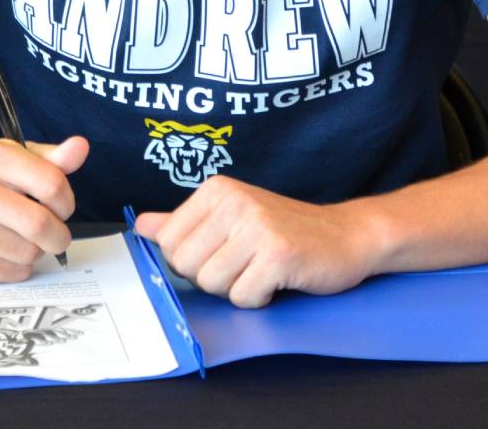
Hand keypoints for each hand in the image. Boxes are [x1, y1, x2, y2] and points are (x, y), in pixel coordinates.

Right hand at [0, 136, 88, 283]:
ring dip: (36, 250)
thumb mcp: (18, 161)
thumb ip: (54, 158)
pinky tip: (2, 251)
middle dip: (58, 234)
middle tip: (54, 233)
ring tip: (19, 237)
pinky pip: (14, 272)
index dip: (66, 201)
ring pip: (29, 252)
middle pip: (40, 224)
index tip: (61, 206)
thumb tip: (80, 147)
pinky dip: (18, 266)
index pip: (51, 184)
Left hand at [135, 176, 378, 307]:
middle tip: (245, 264)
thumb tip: (142, 226)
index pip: (170, 243)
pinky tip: (277, 279)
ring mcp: (257, 225)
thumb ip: (184, 223)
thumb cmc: (285, 230)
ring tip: (261, 270)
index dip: (192, 261)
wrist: (345, 235)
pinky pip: (243, 296)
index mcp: (217, 189)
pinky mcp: (278, 253)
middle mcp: (235, 201)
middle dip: (213, 278)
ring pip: (213, 284)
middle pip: (187, 266)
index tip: (222, 253)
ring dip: (237, 289)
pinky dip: (259, 298)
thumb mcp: (231, 218)